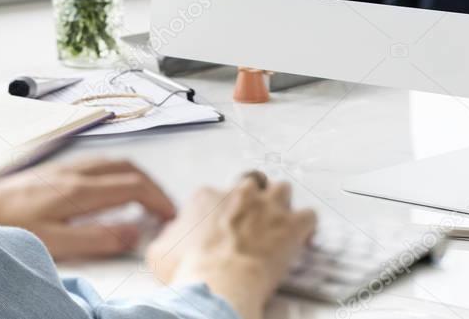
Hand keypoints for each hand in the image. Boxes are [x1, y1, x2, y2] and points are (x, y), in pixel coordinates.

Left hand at [0, 158, 175, 260]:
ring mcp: (67, 167)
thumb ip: (97, 237)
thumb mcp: (54, 242)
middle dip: (154, 187)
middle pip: (131, 169)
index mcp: (81, 190)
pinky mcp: (56, 170)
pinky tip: (113, 188)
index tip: (169, 216)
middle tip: (164, 208)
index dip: (158, 200)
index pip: (135, 186)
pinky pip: (100, 164)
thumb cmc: (7, 227)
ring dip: (138, 178)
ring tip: (146, 198)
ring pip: (116, 163)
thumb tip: (134, 232)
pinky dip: (119, 174)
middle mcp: (78, 172)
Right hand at [146, 175, 315, 318]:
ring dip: (281, 204)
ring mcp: (269, 206)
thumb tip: (172, 233)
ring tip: (277, 224)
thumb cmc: (189, 270)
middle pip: (252, 183)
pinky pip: (309, 216)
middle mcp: (240, 193)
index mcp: (208, 196)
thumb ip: (169, 234)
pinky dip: (306, 227)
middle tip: (250, 222)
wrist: (218, 284)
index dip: (220, 211)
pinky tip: (302, 239)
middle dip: (253, 199)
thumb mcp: (160, 251)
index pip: (216, 193)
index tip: (220, 228)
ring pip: (282, 190)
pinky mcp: (291, 224)